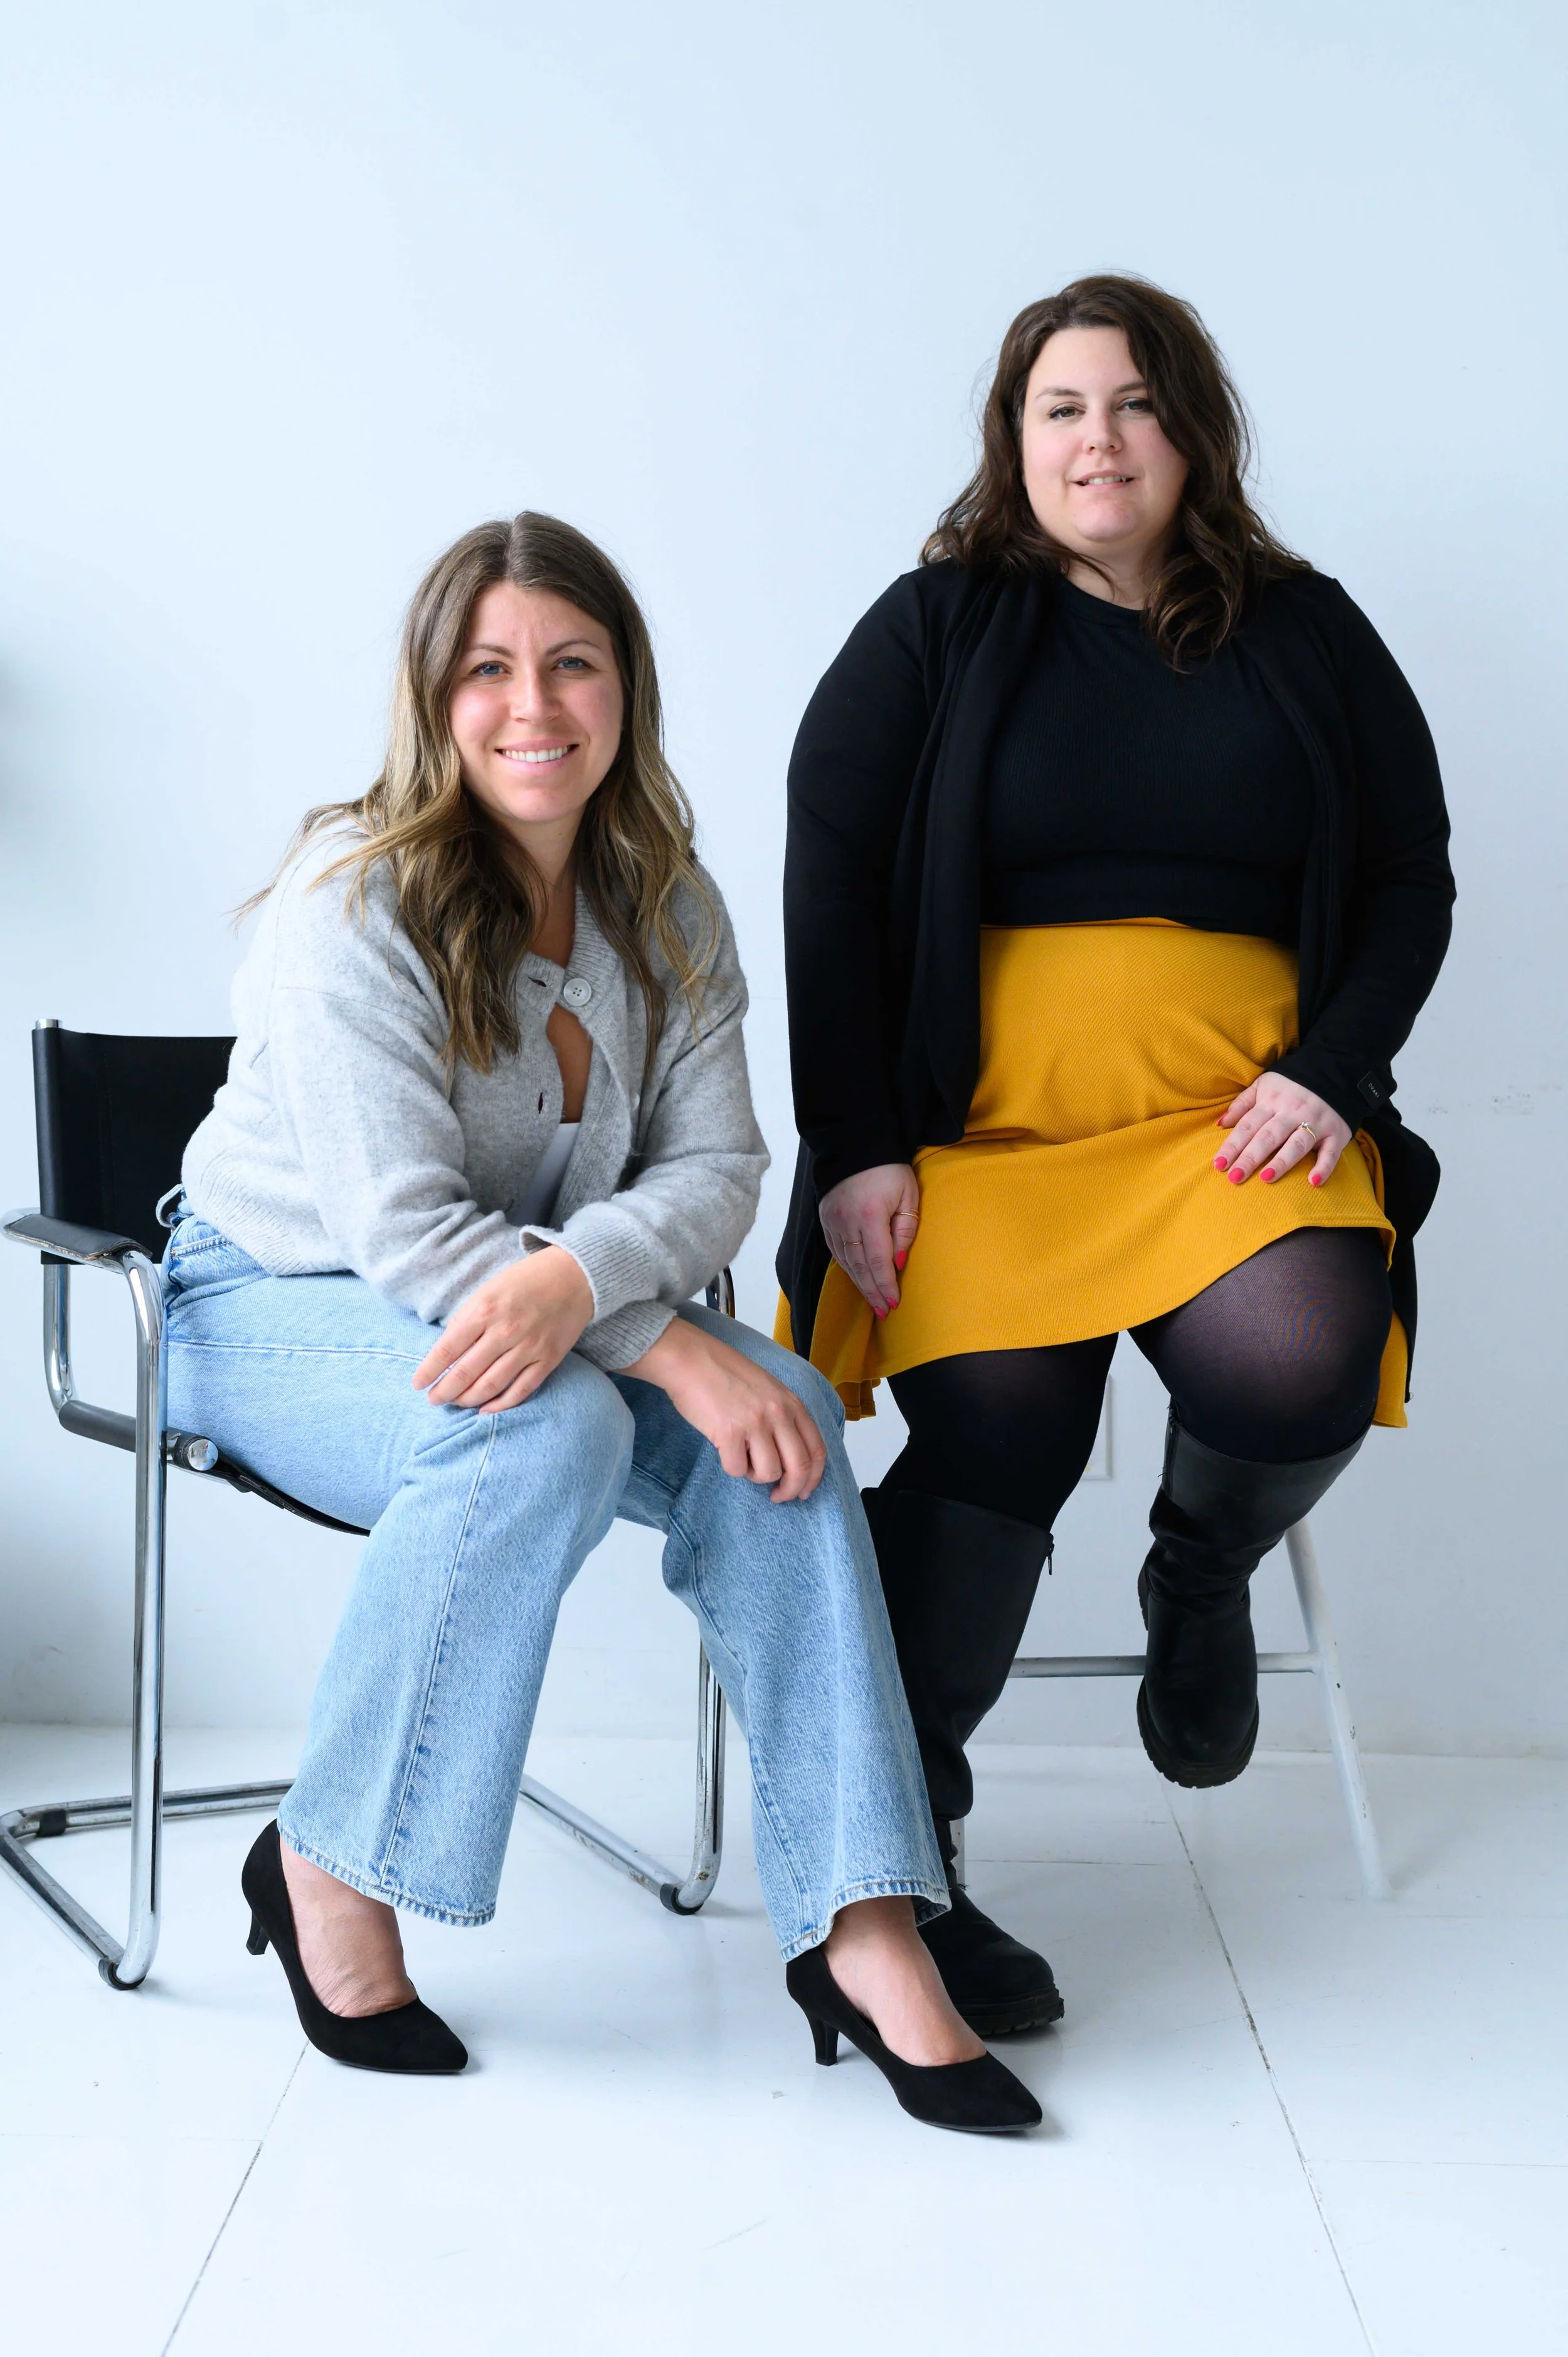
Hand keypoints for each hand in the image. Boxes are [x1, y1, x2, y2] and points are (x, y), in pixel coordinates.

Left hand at [413, 1246, 594, 1411]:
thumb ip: (467, 1320)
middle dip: (444, 1392)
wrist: (574, 1276)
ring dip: (467, 1400)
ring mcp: (528, 1348)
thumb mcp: (487, 1290)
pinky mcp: (547, 1360)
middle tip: (433, 1400)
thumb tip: (447, 1352)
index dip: (428, 1371)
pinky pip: (520, 1390)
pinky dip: (501, 1405)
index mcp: (484, 1310)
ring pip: (490, 1386)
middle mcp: (504, 1331)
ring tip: (455, 1403)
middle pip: (465, 1373)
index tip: (417, 1384)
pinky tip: (485, 1410)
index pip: (446, 1350)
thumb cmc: (525, 1281)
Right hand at [626, 1317, 828, 1501]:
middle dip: (790, 1490)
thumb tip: (788, 1455)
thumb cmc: (724, 1373)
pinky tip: (725, 1451)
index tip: (803, 1491)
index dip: (813, 1478)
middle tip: (778, 1497)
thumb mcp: (768, 1388)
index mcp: (791, 1403)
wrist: (690, 1359)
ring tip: (743, 1459)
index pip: (817, 1449)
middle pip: (799, 1467)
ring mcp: (755, 1423)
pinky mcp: (729, 1432)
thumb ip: (783, 1416)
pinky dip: (731, 1467)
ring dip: (756, 1475)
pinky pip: (737, 1469)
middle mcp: (778, 1413)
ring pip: (769, 1472)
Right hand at [818, 1163, 920, 1318]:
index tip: (894, 1303)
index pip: (878, 1260)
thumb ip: (905, 1230)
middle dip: (873, 1292)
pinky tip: (857, 1279)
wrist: (857, 1146)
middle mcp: (846, 1221)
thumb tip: (899, 1263)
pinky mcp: (825, 1219)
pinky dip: (847, 1268)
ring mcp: (832, 1221)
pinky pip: (836, 1251)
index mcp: (870, 1215)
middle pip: (860, 1267)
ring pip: (846, 1262)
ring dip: (860, 1284)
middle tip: (883, 1311)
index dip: (886, 1285)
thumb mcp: (908, 1196)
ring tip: (873, 1302)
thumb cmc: (890, 1171)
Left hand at [1216, 1073, 1351, 1187]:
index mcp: (1271, 1101)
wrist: (1335, 1072)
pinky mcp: (1336, 1133)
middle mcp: (1293, 1112)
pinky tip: (1313, 1182)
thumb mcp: (1263, 1085)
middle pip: (1268, 1136)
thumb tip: (1220, 1124)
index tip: (1219, 1164)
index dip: (1233, 1144)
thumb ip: (1242, 1104)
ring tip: (1265, 1178)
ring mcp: (1316, 1123)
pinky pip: (1331, 1152)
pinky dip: (1324, 1167)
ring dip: (1282, 1161)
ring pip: (1297, 1144)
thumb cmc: (1290, 1086)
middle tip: (1234, 1177)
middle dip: (1250, 1157)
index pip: (1248, 1125)